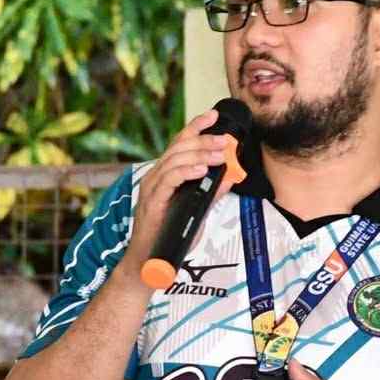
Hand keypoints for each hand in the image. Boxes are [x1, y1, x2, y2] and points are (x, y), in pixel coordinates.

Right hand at [120, 109, 239, 278]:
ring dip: (200, 155)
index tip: (214, 117)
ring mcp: (152, 188)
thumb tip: (230, 177)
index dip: (196, 128)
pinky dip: (186, 171)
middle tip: (225, 140)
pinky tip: (201, 169)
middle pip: (178, 147)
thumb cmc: (169, 236)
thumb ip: (210, 193)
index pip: (179, 144)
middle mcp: (156, 177)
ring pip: (175, 160)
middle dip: (204, 140)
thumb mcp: (196, 211)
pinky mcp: (152, 202)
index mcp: (165, 175)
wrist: (149, 262)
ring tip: (220, 154)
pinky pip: (169, 180)